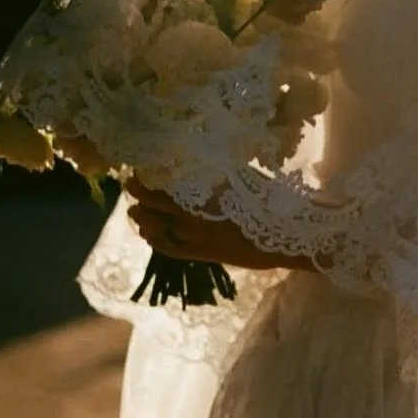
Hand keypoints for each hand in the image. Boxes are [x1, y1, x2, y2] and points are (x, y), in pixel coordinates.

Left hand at [125, 181, 310, 271]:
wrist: (288, 235)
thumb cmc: (270, 200)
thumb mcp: (242, 178)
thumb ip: (216, 174)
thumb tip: (196, 162)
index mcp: (206, 198)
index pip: (165, 191)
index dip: (147, 184)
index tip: (136, 172)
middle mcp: (197, 220)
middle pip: (158, 209)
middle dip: (141, 198)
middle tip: (129, 185)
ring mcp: (199, 240)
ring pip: (161, 231)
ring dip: (145, 220)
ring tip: (134, 212)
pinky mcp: (205, 255)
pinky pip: (172, 250)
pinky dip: (157, 241)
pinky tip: (148, 235)